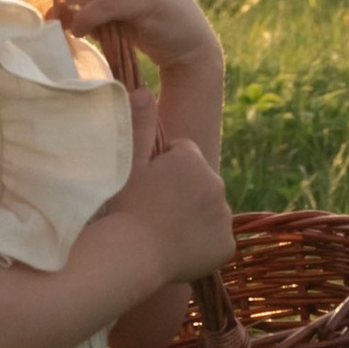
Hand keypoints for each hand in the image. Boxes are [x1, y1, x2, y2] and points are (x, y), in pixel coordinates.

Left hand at [58, 0, 221, 81]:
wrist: (191, 47)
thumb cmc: (152, 26)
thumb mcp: (119, 6)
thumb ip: (89, 0)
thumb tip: (49, 11)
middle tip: (74, 13)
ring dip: (79, 5)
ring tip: (80, 24)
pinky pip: (105, 3)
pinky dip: (87, 19)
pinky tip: (83, 32)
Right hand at [107, 130, 234, 288]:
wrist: (129, 257)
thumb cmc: (122, 207)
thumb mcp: (126, 162)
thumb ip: (139, 125)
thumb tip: (143, 90)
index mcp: (193, 159)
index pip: (184, 156)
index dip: (163, 171)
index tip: (147, 188)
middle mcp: (217, 183)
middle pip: (199, 183)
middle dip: (182, 192)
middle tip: (152, 211)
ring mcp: (224, 217)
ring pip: (208, 211)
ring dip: (193, 217)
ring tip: (162, 232)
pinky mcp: (226, 246)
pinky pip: (215, 240)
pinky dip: (202, 245)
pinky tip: (178, 250)